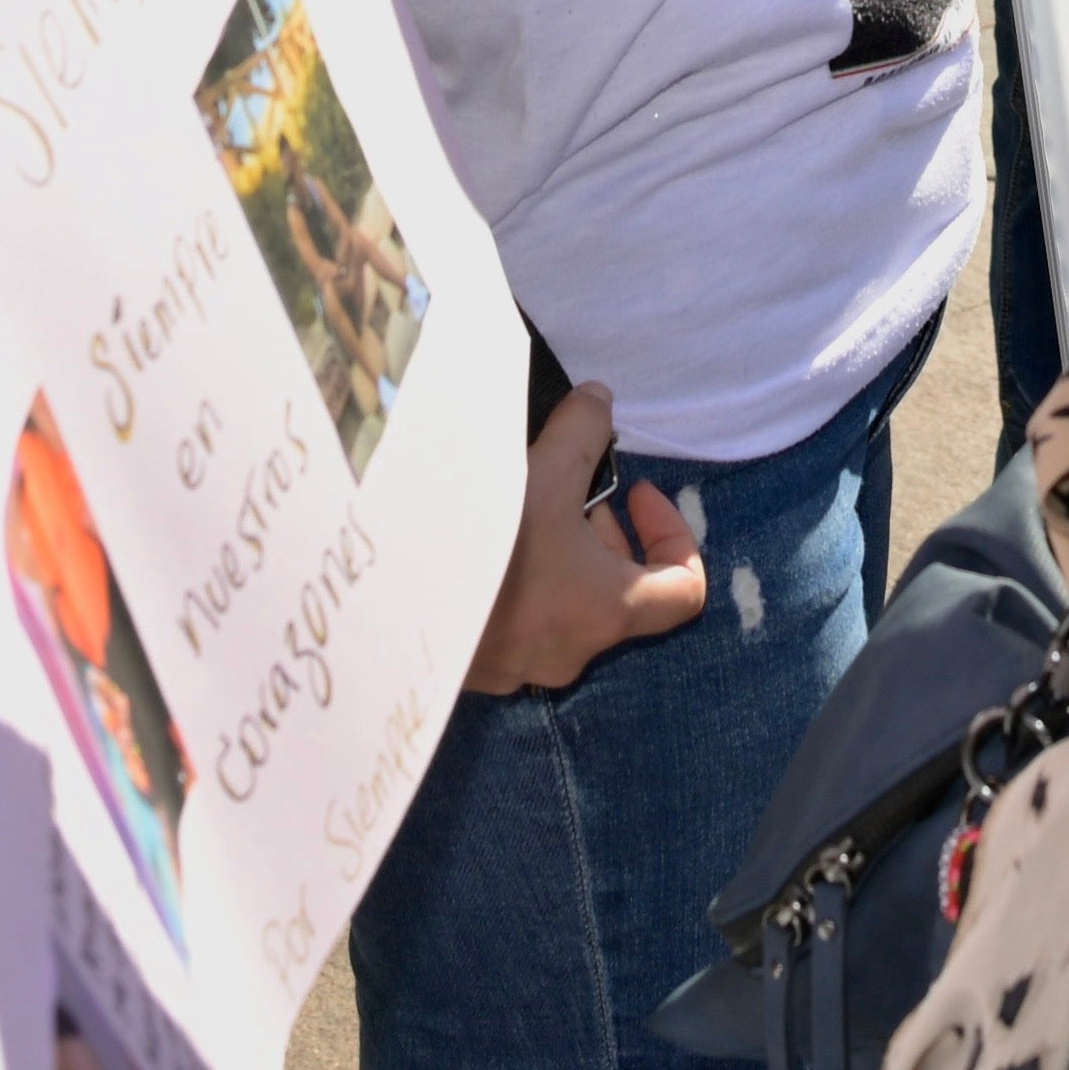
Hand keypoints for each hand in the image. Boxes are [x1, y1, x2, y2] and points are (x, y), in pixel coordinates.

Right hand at [468, 386, 704, 700]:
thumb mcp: (541, 473)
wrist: (384, 606)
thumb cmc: (484, 543)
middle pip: (616, 587)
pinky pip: (512, 619)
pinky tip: (473, 541)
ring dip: (553, 552)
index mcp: (608, 610)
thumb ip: (582, 432)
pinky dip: (512, 579)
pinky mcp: (476, 668)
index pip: (684, 590)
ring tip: (512, 506)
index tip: (635, 491)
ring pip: (561, 602)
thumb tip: (600, 401)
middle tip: (562, 486)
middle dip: (599, 529)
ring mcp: (521, 664)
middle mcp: (572, 650)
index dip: (673, 533)